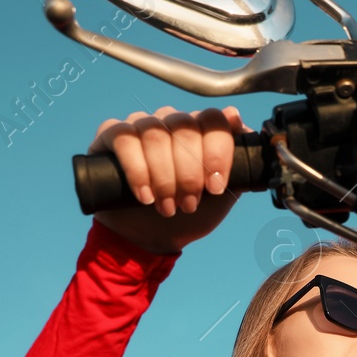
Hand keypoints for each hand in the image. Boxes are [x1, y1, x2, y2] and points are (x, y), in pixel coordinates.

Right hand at [88, 105, 251, 254]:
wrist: (150, 238)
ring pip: (155, 134)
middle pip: (185, 127)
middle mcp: (171, 121)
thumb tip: (244, 128)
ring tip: (167, 207)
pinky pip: (125, 138)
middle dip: (189, 173)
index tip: (215, 187)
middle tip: (188, 203)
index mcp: (200, 130)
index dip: (217, 152)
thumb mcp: (222, 196)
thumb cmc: (187, 214)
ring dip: (164, 178)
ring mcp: (141, 125)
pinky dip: (138, 170)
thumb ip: (238, 166)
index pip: (214, 119)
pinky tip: (145, 196)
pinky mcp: (111, 135)